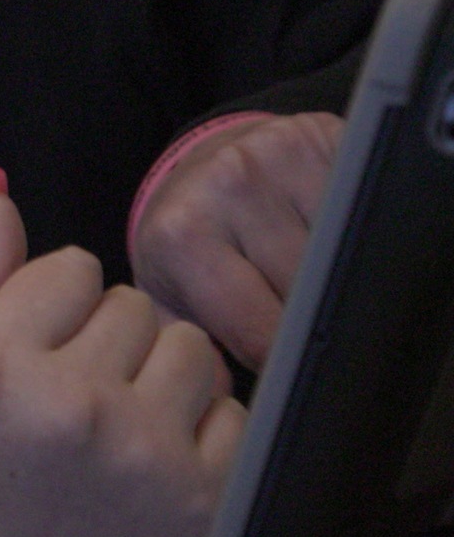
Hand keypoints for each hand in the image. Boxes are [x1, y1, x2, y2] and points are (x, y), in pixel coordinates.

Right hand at [0, 192, 246, 536]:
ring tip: (126, 420)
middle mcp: (74, 406)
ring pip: (190, 345)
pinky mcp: (203, 494)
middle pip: (133, 302)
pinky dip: (201, 429)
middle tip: (84, 393)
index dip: (61, 301)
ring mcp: (145, 452)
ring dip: (164, 372)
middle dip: (113, 337)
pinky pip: (232, 410)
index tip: (48, 342)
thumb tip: (3, 199)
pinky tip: (158, 460)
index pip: (71, 268)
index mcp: (0, 373)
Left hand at [130, 112, 342, 369]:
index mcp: (183, 234)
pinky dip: (364, 236)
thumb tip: (217, 402)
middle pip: (312, 291)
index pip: (263, 329)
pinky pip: (367, 205)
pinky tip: (343, 244)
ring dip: (344, 278)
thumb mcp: (169, 298)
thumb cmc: (187, 246)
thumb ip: (185, 353)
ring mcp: (280, 153)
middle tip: (316, 335)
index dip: (288, 364)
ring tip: (324, 286)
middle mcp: (229, 184)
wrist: (198, 172)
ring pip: (349, 251)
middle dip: (318, 323)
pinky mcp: (324, 134)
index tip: (298, 380)